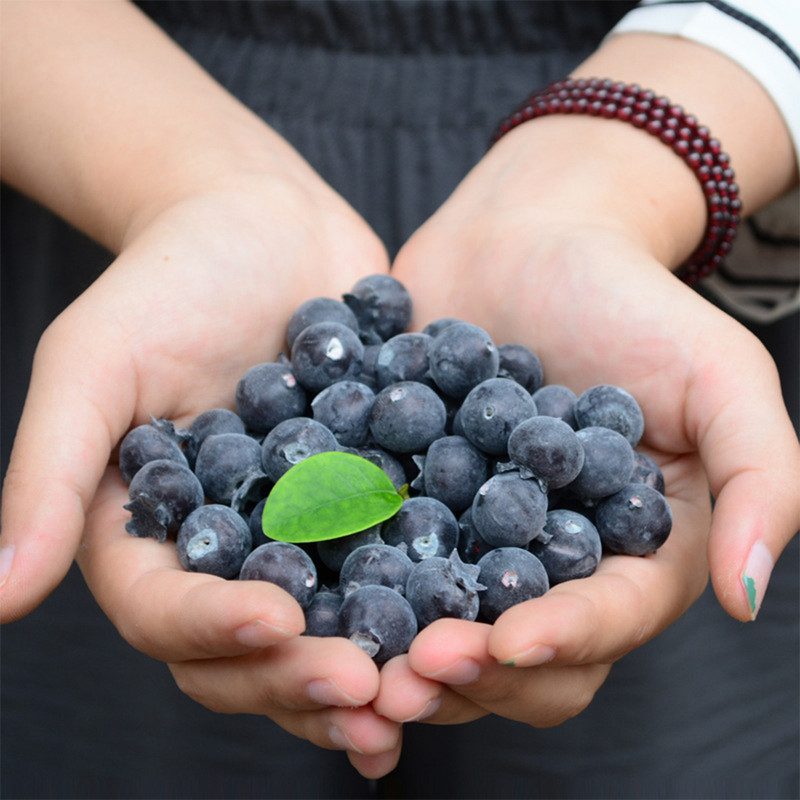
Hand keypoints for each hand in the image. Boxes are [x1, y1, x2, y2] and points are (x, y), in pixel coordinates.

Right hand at [1, 169, 401, 775]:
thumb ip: (50, 473)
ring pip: (337, 619)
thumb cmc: (167, 280)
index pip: (167, 614)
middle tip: (369, 692)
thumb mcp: (96, 362)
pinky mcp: (375, 496)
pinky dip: (438, 586)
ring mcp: (310, 530)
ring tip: (430, 682)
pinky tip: (482, 608)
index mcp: (153, 535)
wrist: (263, 222)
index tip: (275, 624)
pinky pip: (407, 551)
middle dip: (306, 674)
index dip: (214, 632)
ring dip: (380, 659)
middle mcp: (233, 549)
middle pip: (258, 642)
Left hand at [378, 116, 799, 726]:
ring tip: (339, 654)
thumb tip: (746, 596)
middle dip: (463, 671)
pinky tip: (293, 581)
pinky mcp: (401, 496)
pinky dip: (335, 572)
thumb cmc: (631, 301)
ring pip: (431, 618)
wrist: (527, 236)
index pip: (598, 624)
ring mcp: (462, 534)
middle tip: (403, 677)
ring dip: (389, 646)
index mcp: (622, 555)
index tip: (505, 644)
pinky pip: (368, 546)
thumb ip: (759, 479)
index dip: (556, 642)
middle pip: (508, 649)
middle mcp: (541, 562)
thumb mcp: (719, 378)